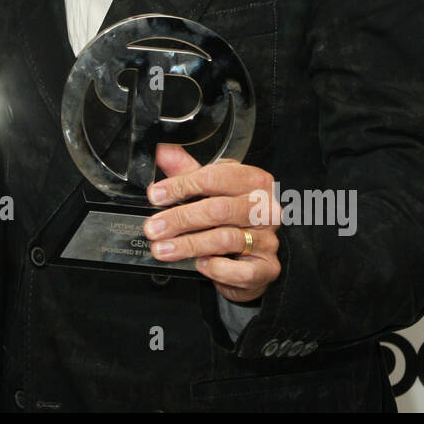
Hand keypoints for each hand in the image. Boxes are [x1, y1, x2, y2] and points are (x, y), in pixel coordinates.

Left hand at [144, 144, 280, 302]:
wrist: (249, 255)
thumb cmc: (229, 217)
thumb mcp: (209, 189)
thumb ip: (186, 171)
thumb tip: (163, 152)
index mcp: (254, 182)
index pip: (216, 177)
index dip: (182, 185)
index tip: (157, 195)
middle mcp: (265, 209)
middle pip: (219, 209)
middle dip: (180, 219)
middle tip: (154, 227)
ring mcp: (268, 239)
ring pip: (226, 239)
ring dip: (189, 245)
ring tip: (164, 248)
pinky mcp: (267, 267)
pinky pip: (241, 270)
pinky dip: (217, 268)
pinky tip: (200, 264)